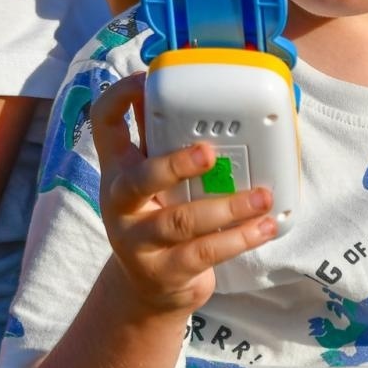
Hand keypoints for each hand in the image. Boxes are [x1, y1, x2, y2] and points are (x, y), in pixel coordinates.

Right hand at [90, 73, 277, 316]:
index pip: (103, 123)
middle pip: (138, 180)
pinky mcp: (165, 271)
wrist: (148, 288)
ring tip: (261, 197)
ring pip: (180, 221)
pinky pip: (205, 252)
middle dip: (174, 165)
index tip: (146, 79)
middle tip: (210, 153)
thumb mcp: (155, 176)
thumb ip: (169, 139)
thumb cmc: (160, 216)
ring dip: (227, 207)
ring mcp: (139, 241)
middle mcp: (121, 203)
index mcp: (119, 168)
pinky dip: (240, 238)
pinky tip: (263, 226)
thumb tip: (199, 91)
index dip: (119, 97)